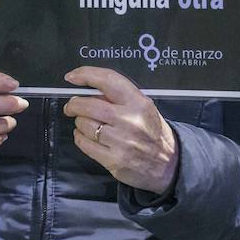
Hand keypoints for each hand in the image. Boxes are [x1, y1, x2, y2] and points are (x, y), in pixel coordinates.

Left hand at [63, 66, 178, 194]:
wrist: (168, 164)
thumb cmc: (152, 132)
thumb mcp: (144, 107)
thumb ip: (119, 97)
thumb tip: (89, 90)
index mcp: (138, 102)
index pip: (108, 80)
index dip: (86, 75)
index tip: (72, 77)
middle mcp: (130, 120)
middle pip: (89, 105)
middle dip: (74, 104)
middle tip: (71, 106)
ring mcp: (121, 141)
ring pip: (84, 124)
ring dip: (79, 122)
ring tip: (85, 123)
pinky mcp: (113, 160)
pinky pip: (84, 143)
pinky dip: (80, 137)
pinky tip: (86, 136)